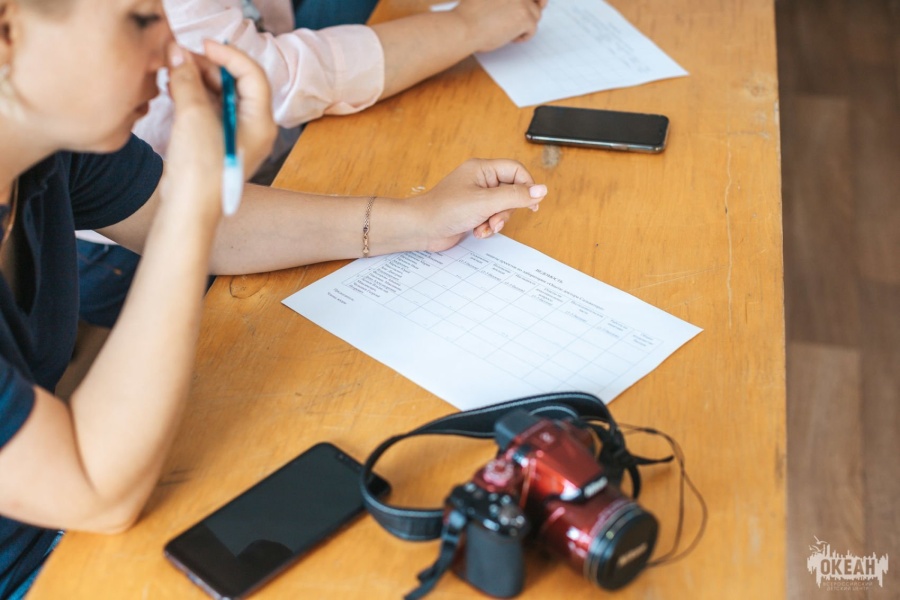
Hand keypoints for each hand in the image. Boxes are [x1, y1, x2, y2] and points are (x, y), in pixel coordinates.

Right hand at [163, 42, 275, 214]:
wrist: (189, 209)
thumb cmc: (200, 168)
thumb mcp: (193, 116)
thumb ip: (187, 80)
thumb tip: (177, 54)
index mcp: (261, 122)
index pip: (252, 75)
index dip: (228, 56)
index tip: (203, 45)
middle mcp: (254, 128)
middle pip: (236, 84)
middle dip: (208, 66)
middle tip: (180, 55)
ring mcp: (236, 136)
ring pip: (220, 97)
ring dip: (197, 80)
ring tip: (172, 70)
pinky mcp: (218, 143)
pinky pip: (209, 111)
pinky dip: (193, 96)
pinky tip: (173, 88)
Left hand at [416, 158, 546, 251]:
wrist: (421, 228)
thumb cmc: (446, 210)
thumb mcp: (486, 202)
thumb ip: (515, 196)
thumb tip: (541, 190)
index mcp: (482, 169)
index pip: (516, 170)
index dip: (527, 186)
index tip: (532, 203)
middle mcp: (480, 180)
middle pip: (512, 191)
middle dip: (507, 210)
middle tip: (496, 220)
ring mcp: (476, 197)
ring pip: (502, 207)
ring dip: (497, 221)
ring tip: (485, 228)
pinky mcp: (472, 212)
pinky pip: (491, 217)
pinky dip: (488, 227)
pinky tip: (478, 232)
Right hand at [453, 0, 547, 52]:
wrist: (464, 27)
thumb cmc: (468, 14)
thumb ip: (501, 0)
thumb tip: (510, 8)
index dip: (530, 1)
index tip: (533, 4)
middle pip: (536, 0)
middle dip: (533, 8)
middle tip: (527, 19)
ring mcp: (523, 2)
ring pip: (536, 15)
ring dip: (525, 24)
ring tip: (510, 31)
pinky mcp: (526, 17)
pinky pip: (533, 28)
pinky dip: (524, 36)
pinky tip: (511, 38)